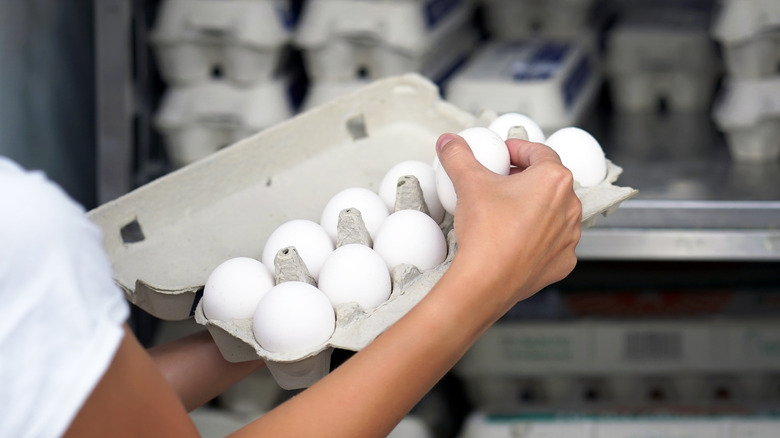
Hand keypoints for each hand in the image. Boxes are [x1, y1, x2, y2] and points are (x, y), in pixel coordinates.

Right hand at [435, 133, 580, 311]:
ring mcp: (568, 236)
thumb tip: (451, 144)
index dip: (517, 149)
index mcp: (554, 180)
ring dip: (533, 207)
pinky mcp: (562, 261)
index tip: (503, 154)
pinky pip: (551, 241)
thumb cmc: (487, 234)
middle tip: (500, 181)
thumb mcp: (468, 183)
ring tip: (505, 211)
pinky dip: (536, 236)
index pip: (539, 152)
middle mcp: (569, 207)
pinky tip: (513, 238)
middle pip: (548, 181)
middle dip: (524, 178)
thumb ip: (458, 156)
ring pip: (552, 212)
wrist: (487, 281)